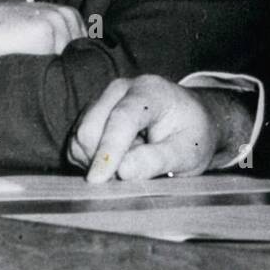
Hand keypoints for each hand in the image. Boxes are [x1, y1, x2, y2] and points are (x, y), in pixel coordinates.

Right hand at [68, 75, 221, 182]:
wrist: (191, 122)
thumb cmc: (192, 136)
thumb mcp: (189, 153)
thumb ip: (158, 160)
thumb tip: (123, 171)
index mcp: (151, 91)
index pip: (123, 118)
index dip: (109, 150)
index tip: (98, 179)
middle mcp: (121, 89)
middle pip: (91, 129)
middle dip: (106, 159)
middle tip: (140, 165)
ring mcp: (102, 100)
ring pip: (80, 140)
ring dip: (101, 161)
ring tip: (136, 156)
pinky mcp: (90, 116)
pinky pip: (76, 147)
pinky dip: (93, 160)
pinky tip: (121, 157)